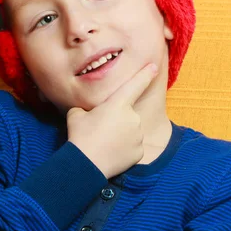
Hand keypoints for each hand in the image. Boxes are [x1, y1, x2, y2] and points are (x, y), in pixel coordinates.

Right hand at [66, 63, 158, 178]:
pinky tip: (112, 152)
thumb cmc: (80, 136)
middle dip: (117, 119)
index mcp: (118, 104)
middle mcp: (132, 117)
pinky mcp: (139, 151)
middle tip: (100, 130)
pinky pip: (133, 146)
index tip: (154, 67)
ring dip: (121, 134)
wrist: (85, 164)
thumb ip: (86, 108)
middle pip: (127, 113)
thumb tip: (86, 111)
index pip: (136, 84)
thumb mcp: (76, 114)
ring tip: (104, 142)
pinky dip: (124, 148)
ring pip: (131, 130)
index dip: (146, 74)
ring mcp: (138, 135)